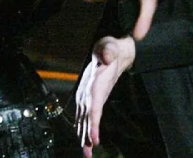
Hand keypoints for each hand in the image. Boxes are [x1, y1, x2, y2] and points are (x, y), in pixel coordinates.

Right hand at [75, 35, 135, 156]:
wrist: (107, 49)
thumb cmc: (109, 47)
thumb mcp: (108, 46)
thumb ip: (107, 51)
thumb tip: (107, 56)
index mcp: (91, 82)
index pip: (92, 106)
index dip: (92, 123)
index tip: (95, 138)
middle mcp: (85, 92)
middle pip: (85, 118)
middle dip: (85, 136)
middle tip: (88, 154)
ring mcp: (86, 97)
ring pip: (83, 121)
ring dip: (84, 137)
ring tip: (87, 154)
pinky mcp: (90, 100)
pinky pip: (86, 118)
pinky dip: (86, 131)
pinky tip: (87, 143)